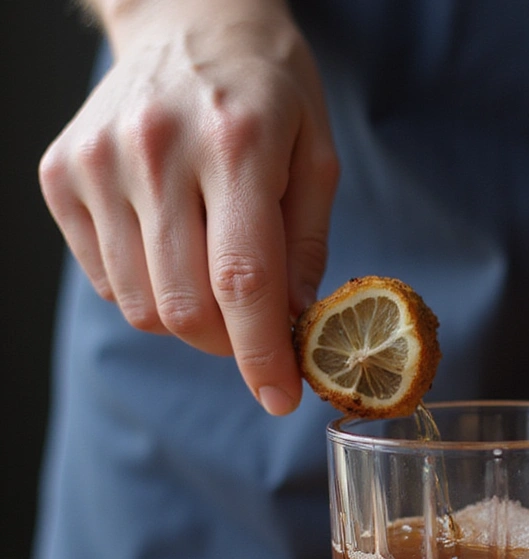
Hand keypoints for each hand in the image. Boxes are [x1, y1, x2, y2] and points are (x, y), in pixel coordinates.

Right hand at [38, 0, 338, 413]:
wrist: (186, 16)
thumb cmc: (265, 89)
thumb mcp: (317, 156)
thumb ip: (307, 246)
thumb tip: (294, 328)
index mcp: (235, 142)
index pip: (243, 281)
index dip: (261, 355)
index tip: (280, 399)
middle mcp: (155, 149)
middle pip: (185, 306)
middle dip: (228, 343)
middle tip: (253, 330)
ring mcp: (98, 160)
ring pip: (142, 305)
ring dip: (187, 318)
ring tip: (213, 274)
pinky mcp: (61, 172)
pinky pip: (106, 279)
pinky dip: (146, 287)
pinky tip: (171, 246)